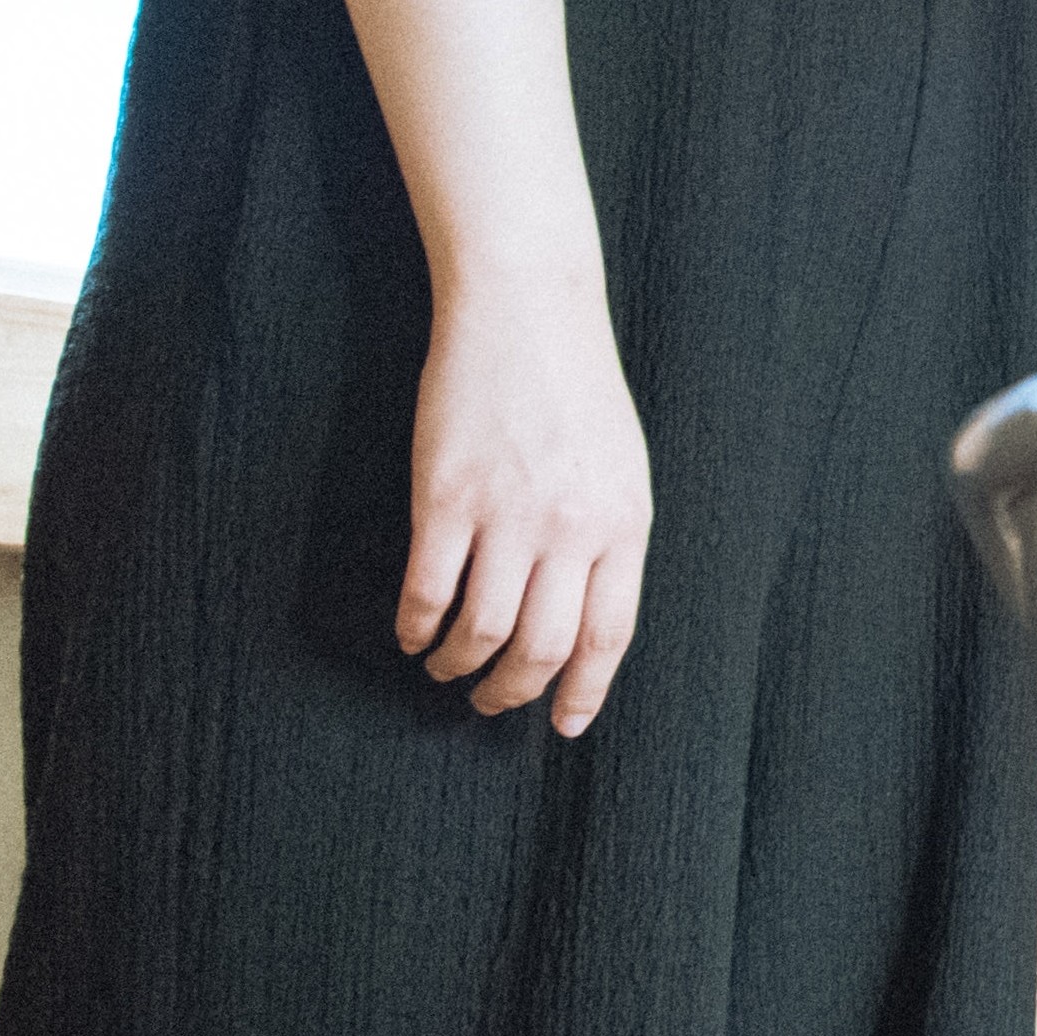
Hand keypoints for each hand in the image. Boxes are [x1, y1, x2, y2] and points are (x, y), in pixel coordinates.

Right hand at [398, 274, 654, 733]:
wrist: (528, 311)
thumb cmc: (577, 391)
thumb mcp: (622, 469)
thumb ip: (608, 541)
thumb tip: (585, 619)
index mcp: (625, 523)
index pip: (608, 635)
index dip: (584, 690)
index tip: (565, 724)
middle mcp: (572, 528)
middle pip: (543, 647)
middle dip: (513, 691)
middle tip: (491, 703)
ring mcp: (507, 513)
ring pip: (481, 629)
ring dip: (457, 663)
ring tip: (446, 668)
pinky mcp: (444, 496)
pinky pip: (428, 589)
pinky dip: (416, 626)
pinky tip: (411, 634)